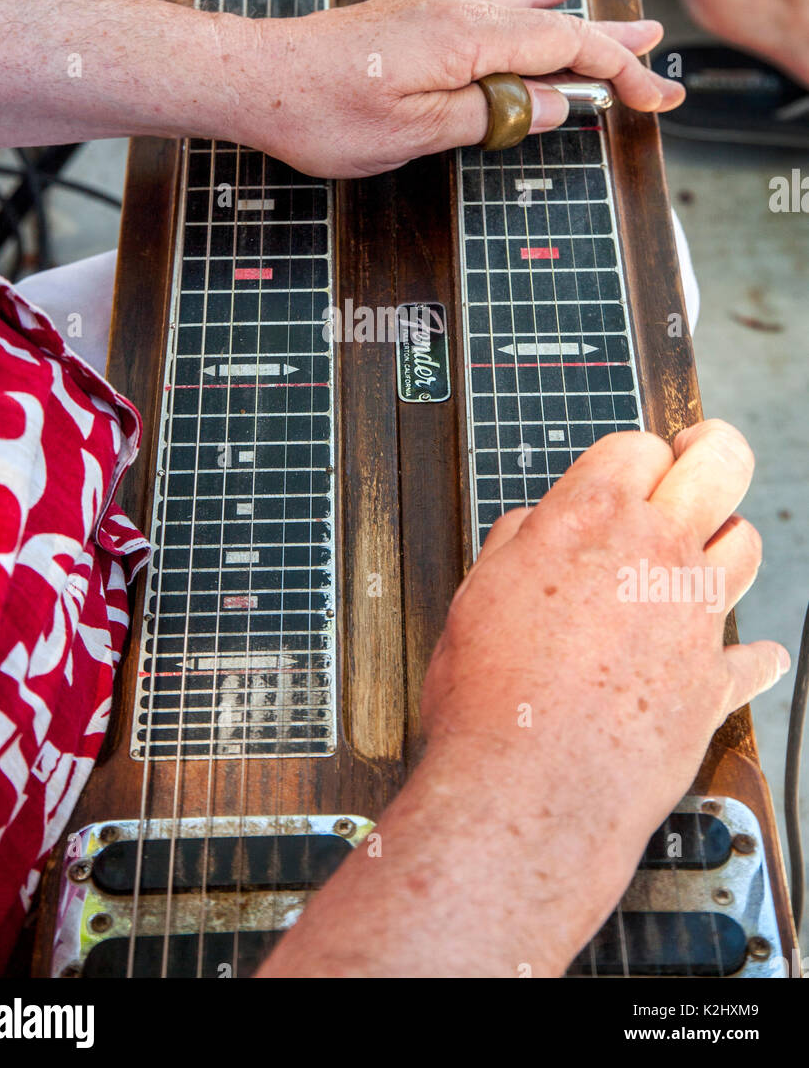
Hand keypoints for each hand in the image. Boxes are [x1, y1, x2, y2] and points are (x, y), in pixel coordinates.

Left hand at [227, 0, 684, 176]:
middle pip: (556, 27)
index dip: (616, 72)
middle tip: (661, 71)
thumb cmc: (318, 111)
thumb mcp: (413, 131)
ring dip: (583, 27)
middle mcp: (458, 13)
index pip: (565, 47)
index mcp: (465, 38)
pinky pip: (495, 8)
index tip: (653, 99)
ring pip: (529, 17)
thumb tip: (550, 106)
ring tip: (634, 32)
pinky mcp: (420, 20)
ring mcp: (438, 12)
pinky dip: (535, 3)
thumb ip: (489, 114)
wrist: (254, 80)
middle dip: (614, 53)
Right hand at [420, 419, 788, 941]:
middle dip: (713, 451)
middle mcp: (656, 554)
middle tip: (702, 455)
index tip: (629, 467)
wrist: (528, 788)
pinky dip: (750, 654)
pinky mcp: (715, 680)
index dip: (632, 454)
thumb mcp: (477, 596)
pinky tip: (740, 655)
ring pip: (748, 543)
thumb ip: (517, 546)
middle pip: (721, 464)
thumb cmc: (492, 697)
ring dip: (728, 539)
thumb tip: (533, 529)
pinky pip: (756, 656)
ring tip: (707, 548)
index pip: (638, 445)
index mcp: (592, 519)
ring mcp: (696, 615)